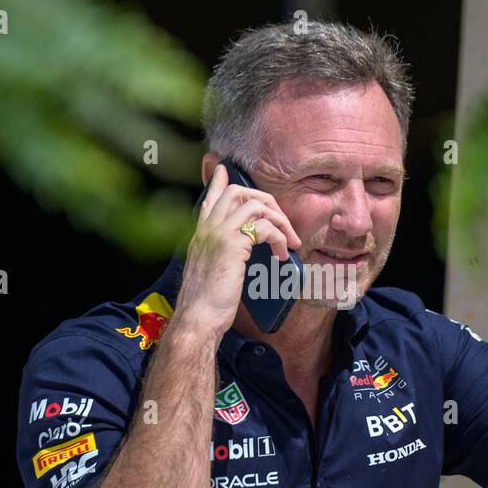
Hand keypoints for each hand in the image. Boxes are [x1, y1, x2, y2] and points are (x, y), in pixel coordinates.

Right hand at [174, 163, 300, 336]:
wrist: (198, 319)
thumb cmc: (206, 303)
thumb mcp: (210, 272)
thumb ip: (220, 255)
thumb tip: (239, 252)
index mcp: (200, 234)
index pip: (209, 198)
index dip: (218, 181)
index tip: (224, 168)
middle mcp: (207, 228)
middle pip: (237, 192)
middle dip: (266, 200)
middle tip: (281, 221)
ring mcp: (218, 233)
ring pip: (255, 204)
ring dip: (279, 220)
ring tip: (289, 241)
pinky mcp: (232, 244)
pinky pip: (264, 227)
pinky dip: (279, 238)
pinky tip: (281, 255)